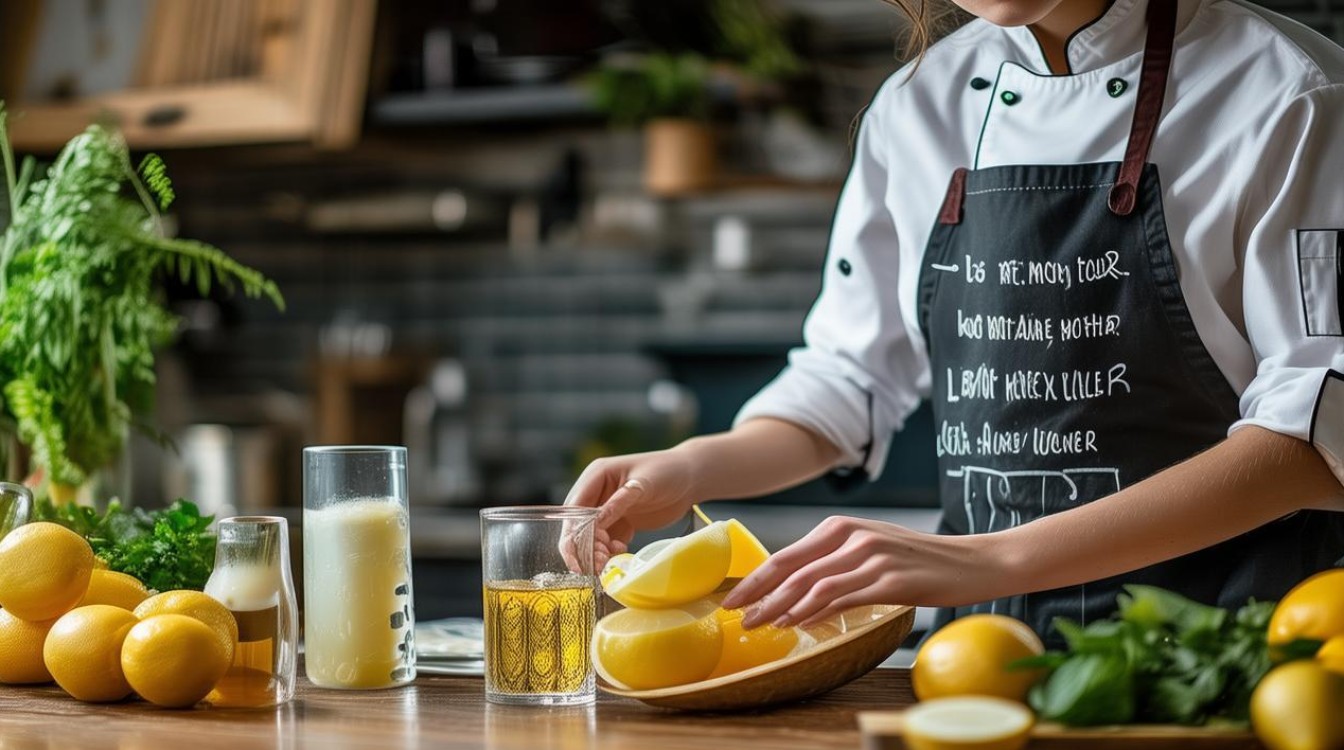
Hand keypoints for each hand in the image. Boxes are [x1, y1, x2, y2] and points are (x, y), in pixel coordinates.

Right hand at [564, 448, 698, 568]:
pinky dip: (610, 551)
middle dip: (584, 546)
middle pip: (578, 525)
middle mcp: (598, 492)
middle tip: (597, 564)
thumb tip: (595, 524)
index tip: (580, 555)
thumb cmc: (668, 471)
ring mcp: (609, 508)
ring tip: (608, 562)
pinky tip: (620, 553)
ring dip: (596, 551)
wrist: (692, 478)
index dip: (573, 533)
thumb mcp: (643, 484)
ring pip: (592, 536)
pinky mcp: (621, 521)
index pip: (574, 508)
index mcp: (596, 476)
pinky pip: (607, 541)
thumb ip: (619, 503)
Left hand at [721, 516, 1010, 628]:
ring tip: (761, 625)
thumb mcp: (872, 548)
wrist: (974, 560)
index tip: (733, 597)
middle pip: (792, 568)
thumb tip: (794, 589)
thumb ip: (835, 561)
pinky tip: (798, 624)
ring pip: (812, 584)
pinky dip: (815, 612)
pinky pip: (842, 598)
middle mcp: (853, 537)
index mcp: (843, 528)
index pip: (787, 554)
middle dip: (759, 594)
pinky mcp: (891, 580)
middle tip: (736, 615)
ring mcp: (872, 557)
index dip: (756, 577)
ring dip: (781, 607)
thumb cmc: (920, 559)